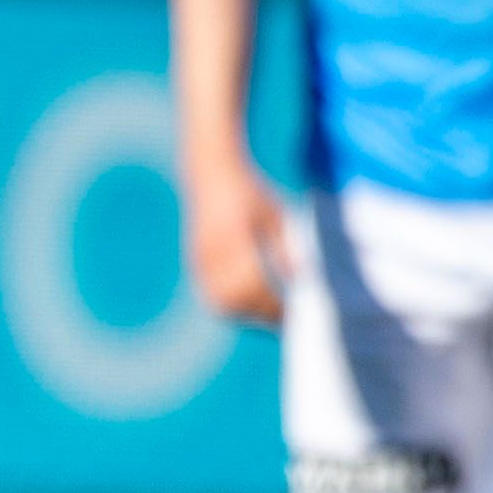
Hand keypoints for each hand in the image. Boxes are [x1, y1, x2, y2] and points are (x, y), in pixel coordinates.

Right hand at [184, 156, 290, 326]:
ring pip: (220, 301)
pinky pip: (210, 293)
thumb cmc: (249, 191)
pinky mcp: (195, 261)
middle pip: (236, 298)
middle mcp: (214, 250)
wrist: (210, 173)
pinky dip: (229, 304)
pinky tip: (248, 303)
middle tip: (282, 319)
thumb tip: (296, 280)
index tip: (292, 312)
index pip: (255, 283)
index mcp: (236, 237)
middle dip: (260, 313)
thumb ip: (284, 247)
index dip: (272, 303)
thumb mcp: (274, 214)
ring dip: (244, 313)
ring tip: (266, 314)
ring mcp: (200, 257)